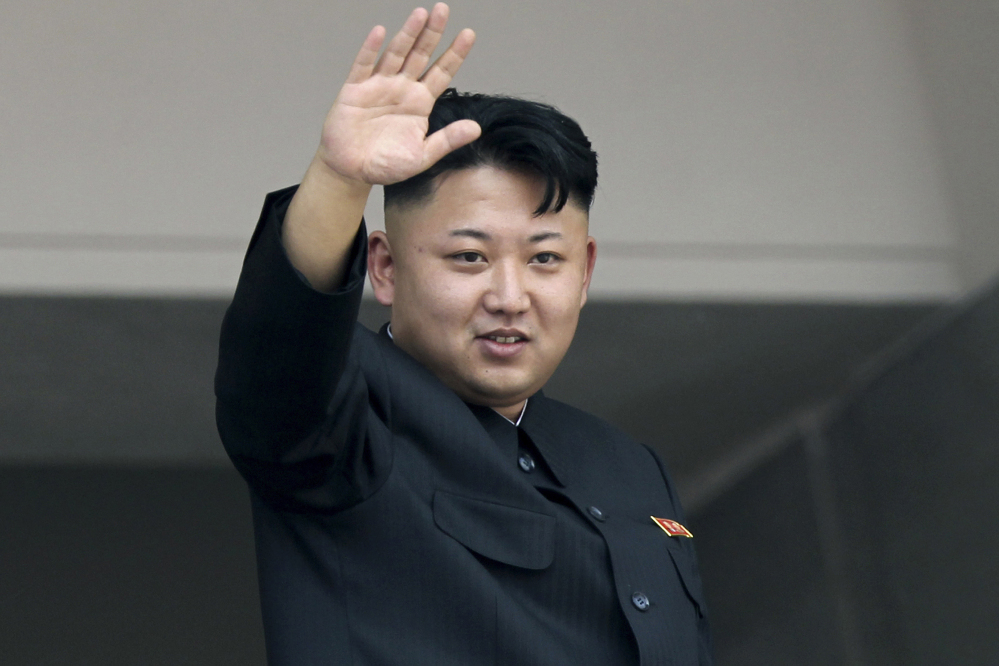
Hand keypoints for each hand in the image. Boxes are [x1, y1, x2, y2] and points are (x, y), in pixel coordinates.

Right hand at [318, 3, 479, 185]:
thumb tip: (476, 128)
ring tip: (420, 14)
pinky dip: (371, 49)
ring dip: (407, 34)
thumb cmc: (386, 164)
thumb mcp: (421, 156)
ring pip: (395, 54)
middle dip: (432, 33)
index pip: (442, 73)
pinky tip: (380, 32)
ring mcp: (378, 86)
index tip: (468, 34)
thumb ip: (446, 141)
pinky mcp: (355, 90)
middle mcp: (401, 89)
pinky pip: (364, 65)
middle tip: (443, 10)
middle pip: (420, 55)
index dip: (454, 54)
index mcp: (420, 103)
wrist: (351, 171)